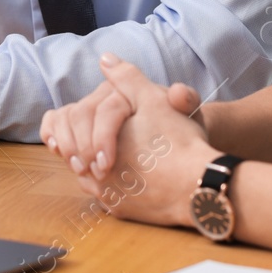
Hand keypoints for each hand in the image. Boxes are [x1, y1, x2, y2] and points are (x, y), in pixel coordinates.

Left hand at [45, 55, 217, 228]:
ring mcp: (108, 196)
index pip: (71, 126)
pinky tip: (134, 175)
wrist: (200, 186)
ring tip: (121, 153)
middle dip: (85, 142)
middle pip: (75, 153)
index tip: (93, 120)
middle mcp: (95, 175)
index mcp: (96, 142)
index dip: (79, 120)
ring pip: (88, 177)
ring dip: (96, 164)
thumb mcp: (152, 99)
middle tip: (105, 133)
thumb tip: (105, 59)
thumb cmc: (177, 141)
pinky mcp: (122, 213)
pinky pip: (107, 196)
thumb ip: (126, 78)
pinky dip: (115, 184)